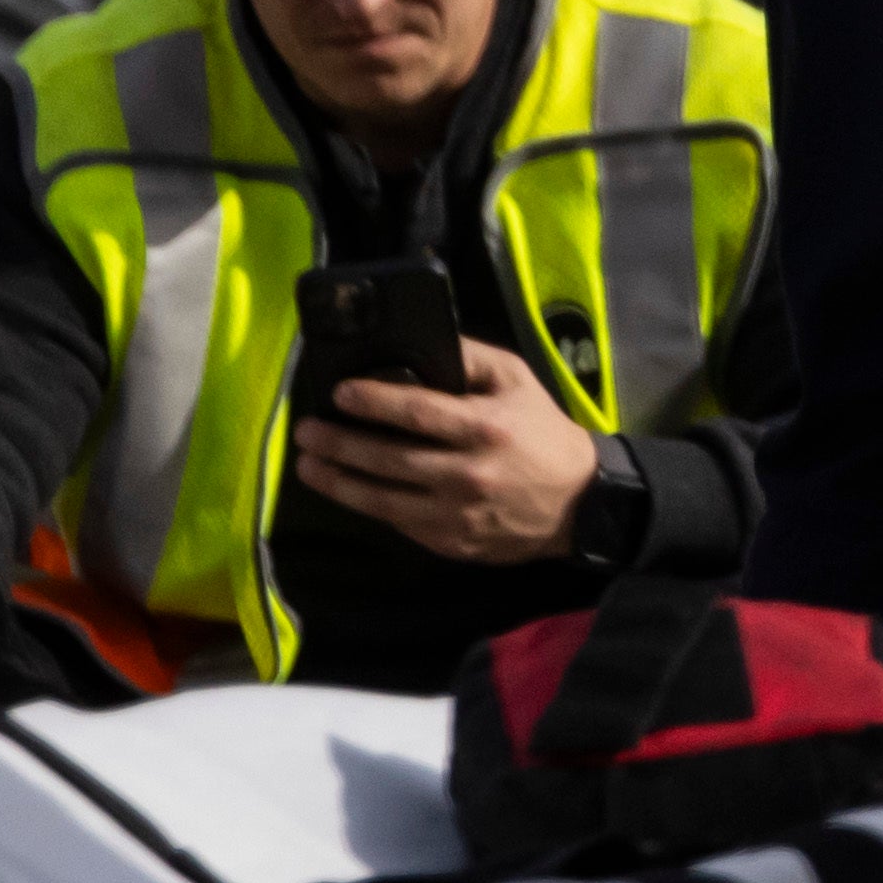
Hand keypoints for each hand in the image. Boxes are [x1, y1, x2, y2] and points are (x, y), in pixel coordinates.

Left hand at [290, 336, 603, 570]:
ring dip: (337, 481)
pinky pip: (397, 522)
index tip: (340, 392)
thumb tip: (423, 341)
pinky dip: (367, 504)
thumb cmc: (541, 433)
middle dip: (339, 443)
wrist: (577, 503)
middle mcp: (466, 472)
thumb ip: (472, 359)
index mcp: (485, 428)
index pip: (418, 411)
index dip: (374, 401)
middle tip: (306, 431)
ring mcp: (455, 513)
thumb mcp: (518, 381)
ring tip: (307, 465)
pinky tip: (346, 488)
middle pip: (388, 457)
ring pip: (381, 498)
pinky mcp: (449, 542)